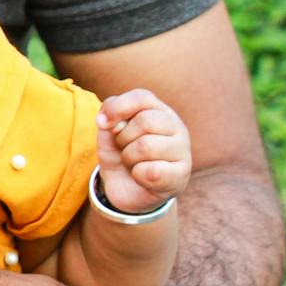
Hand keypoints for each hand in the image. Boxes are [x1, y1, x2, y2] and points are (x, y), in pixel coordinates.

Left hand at [95, 88, 190, 213]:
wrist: (127, 188)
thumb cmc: (120, 153)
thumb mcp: (108, 133)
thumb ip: (109, 119)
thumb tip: (109, 121)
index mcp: (158, 110)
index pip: (141, 97)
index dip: (117, 108)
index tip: (102, 124)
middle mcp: (176, 126)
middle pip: (145, 122)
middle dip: (123, 138)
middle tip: (124, 149)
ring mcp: (183, 150)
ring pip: (147, 146)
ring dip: (129, 158)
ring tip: (133, 163)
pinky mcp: (182, 175)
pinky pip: (152, 171)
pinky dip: (138, 175)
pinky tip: (143, 177)